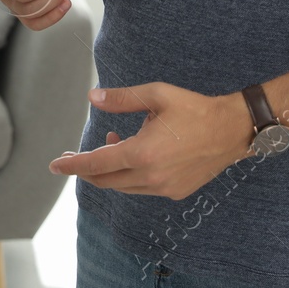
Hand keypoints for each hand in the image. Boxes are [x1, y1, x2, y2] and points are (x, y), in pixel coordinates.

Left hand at [48, 83, 254, 199]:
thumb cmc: (194, 109)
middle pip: (106, 180)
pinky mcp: (176, 192)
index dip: (73, 165)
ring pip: (123, 186)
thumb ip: (121, 99)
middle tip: (72, 156)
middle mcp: (151, 177)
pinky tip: (133, 153)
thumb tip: (92, 97)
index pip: (96, 165)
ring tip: (111, 142)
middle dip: (86, 169)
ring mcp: (164, 188)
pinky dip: (129, 175)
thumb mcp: (155, 95)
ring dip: (110, 170)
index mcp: (143, 153)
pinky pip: (141, 188)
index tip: (55, 164)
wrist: (233, 130)